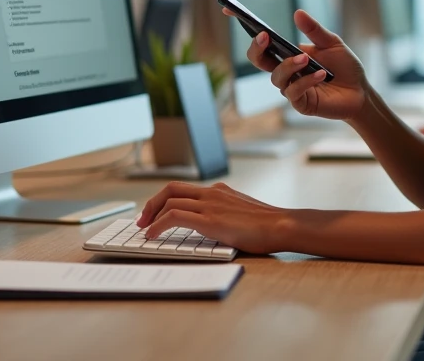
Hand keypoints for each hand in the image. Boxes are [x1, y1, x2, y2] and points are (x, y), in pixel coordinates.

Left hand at [136, 181, 294, 255]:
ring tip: (144, 229)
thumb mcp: (242, 213)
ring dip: (151, 215)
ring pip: (169, 201)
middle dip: (152, 203)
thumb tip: (216, 225)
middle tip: (143, 219)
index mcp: (220, 190)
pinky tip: (151, 235)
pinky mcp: (209, 219)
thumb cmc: (267, 225)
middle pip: (171, 188)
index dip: (164, 198)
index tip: (155, 212)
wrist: (281, 225)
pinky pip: (174, 216)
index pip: (184, 188)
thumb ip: (226, 213)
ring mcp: (210, 204)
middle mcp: (212, 193)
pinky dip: (158, 224)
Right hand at [230, 8, 368, 120]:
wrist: (361, 92)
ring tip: (305, 59)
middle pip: (259, 61)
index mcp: (288, 54)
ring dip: (289, 66)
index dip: (245, 27)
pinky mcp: (301, 104)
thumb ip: (314, 30)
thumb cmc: (344, 67)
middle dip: (257, 49)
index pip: (262, 42)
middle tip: (265, 36)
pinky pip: (294, 92)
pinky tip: (320, 74)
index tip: (230, 11)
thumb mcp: (332, 43)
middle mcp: (285, 71)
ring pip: (276, 77)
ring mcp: (291, 88)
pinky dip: (306, 81)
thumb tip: (297, 13)